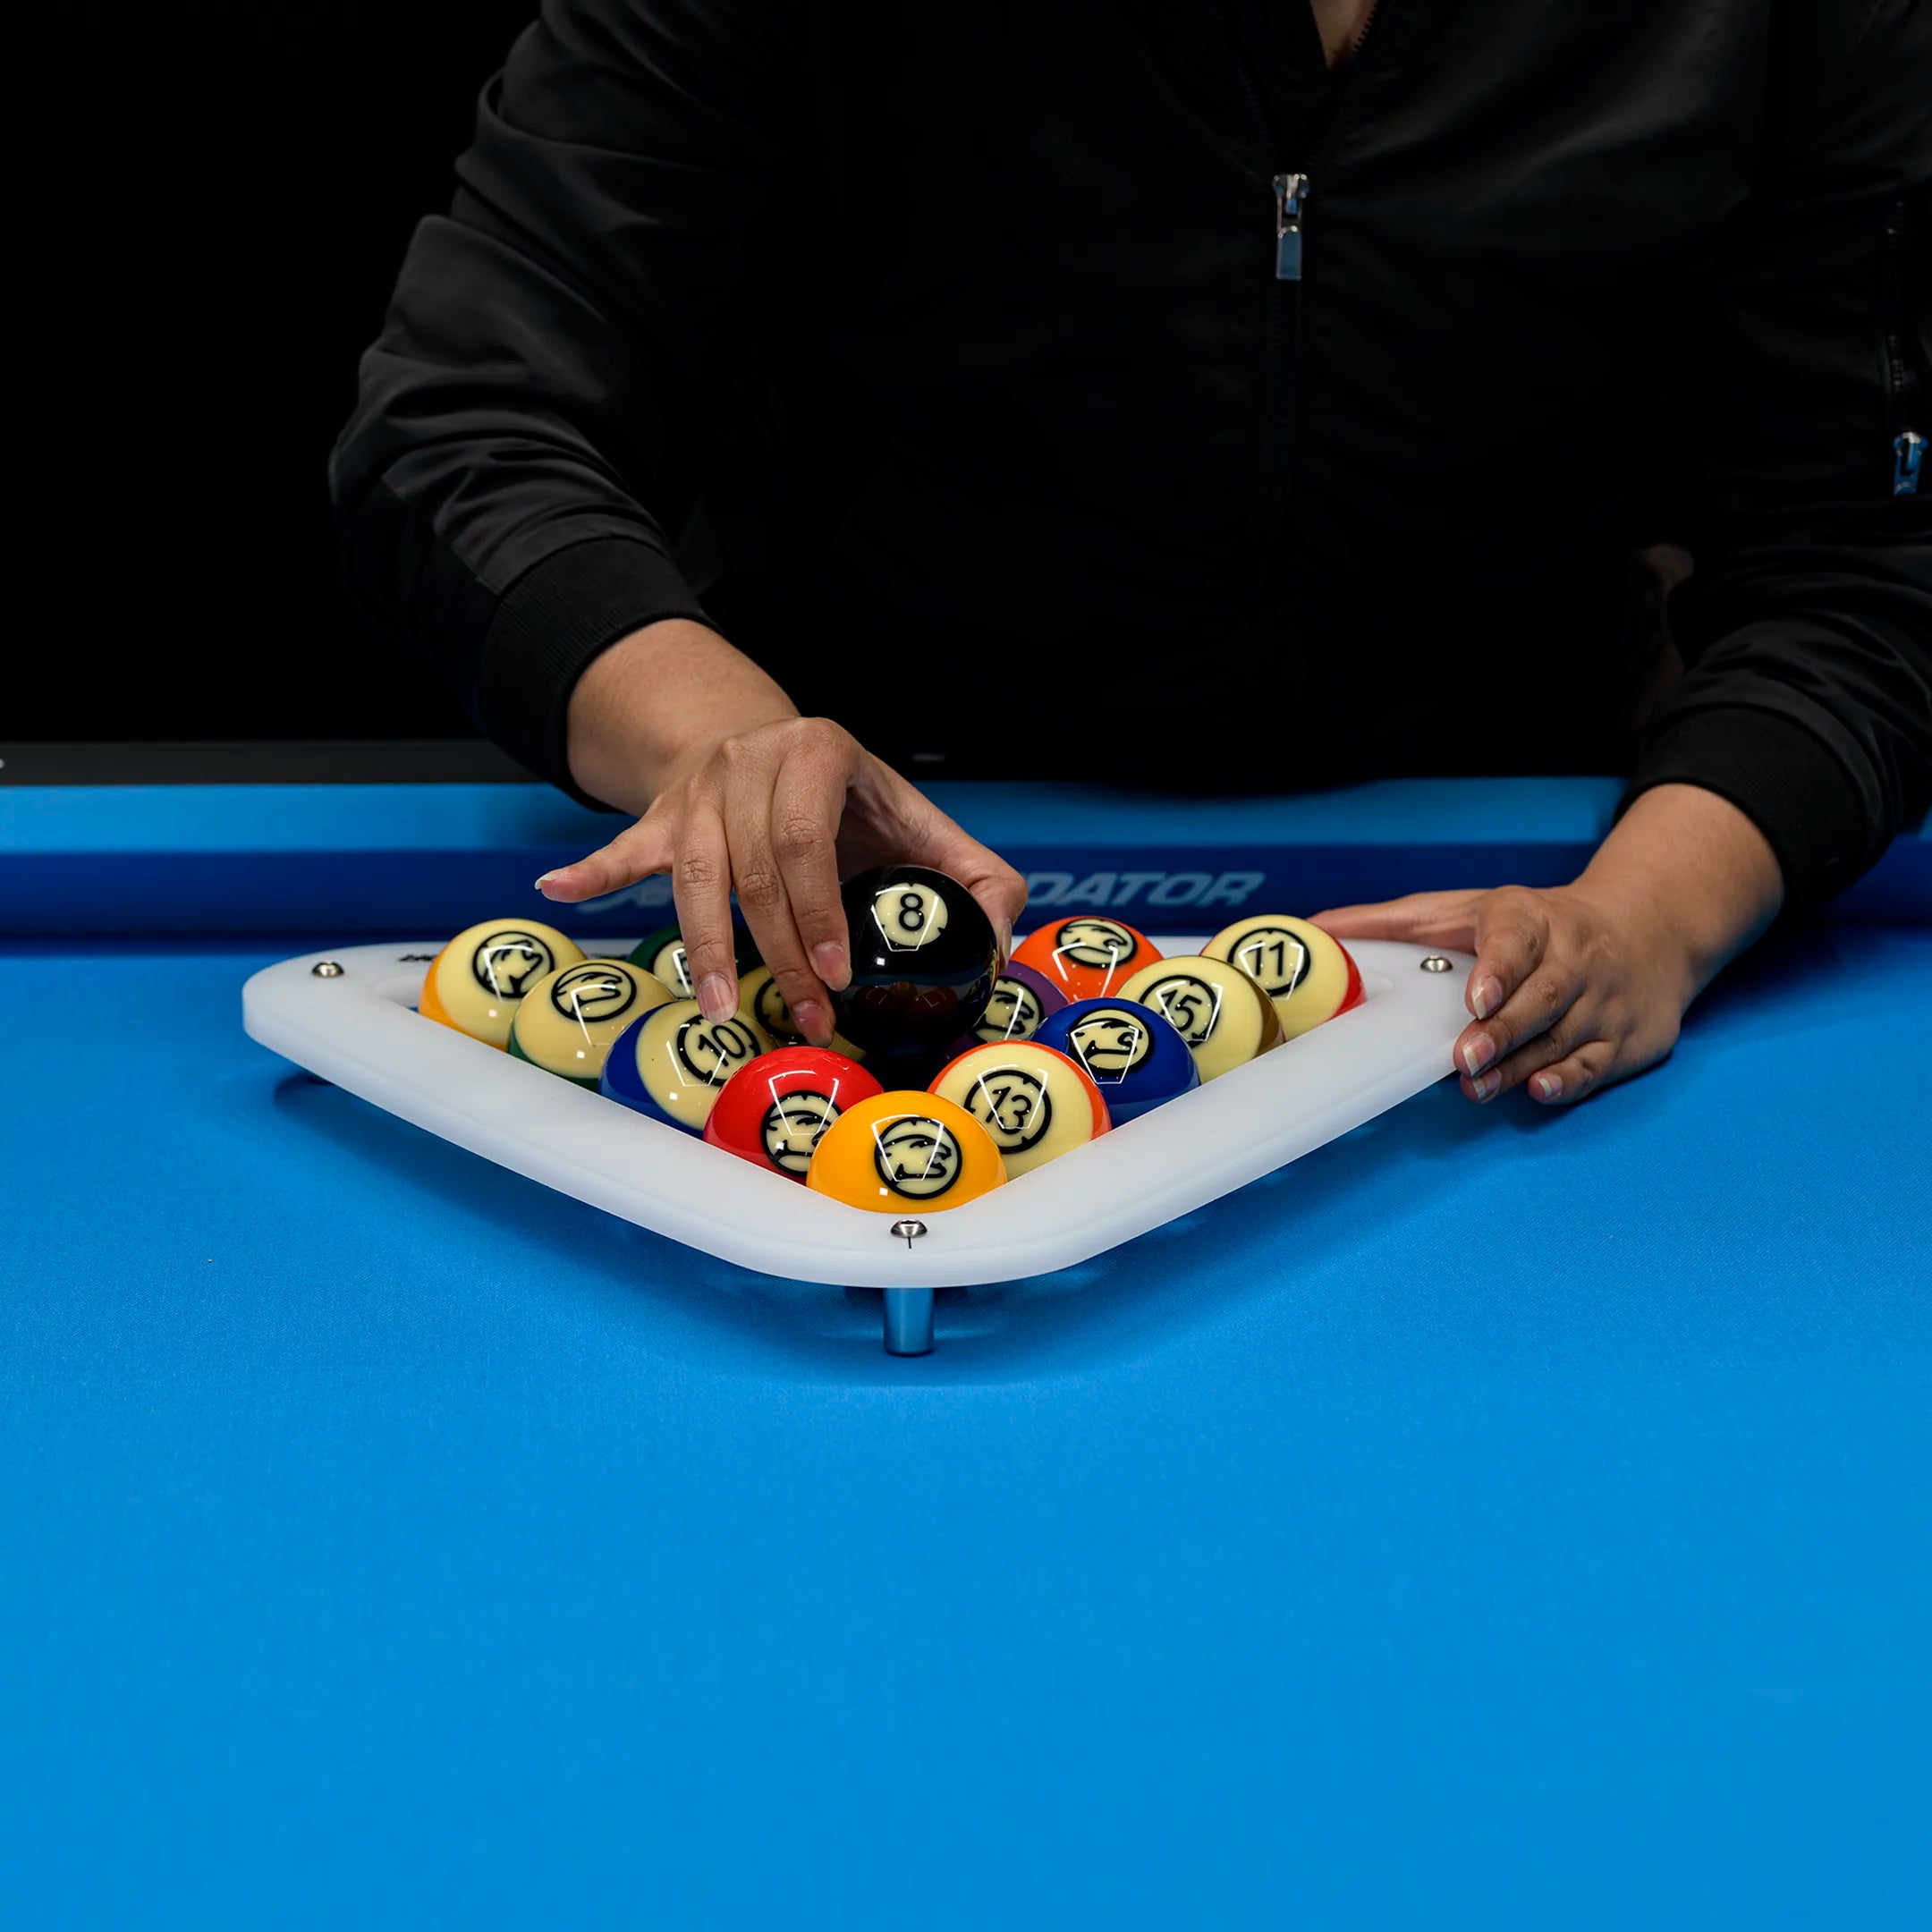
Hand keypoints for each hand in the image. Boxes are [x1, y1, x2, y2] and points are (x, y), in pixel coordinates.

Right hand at [533, 620, 1026, 1044]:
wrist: (775, 750)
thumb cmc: (855, 807)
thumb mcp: (922, 823)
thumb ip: (976, 878)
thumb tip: (999, 940)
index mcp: (820, 751)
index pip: (808, 836)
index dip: (819, 909)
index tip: (837, 972)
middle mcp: (752, 759)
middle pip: (752, 868)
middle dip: (780, 952)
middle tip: (803, 1015)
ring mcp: (700, 787)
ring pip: (692, 873)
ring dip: (706, 947)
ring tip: (720, 1006)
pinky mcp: (663, 814)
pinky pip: (624, 847)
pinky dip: (592, 872)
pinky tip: (557, 891)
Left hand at [1312, 784, 1782, 1106]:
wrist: (1645, 928)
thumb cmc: (1530, 926)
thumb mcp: (1465, 909)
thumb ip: (1391, 924)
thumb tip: (1315, 930)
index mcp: (1529, 919)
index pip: (1516, 940)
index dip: (1498, 969)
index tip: (1476, 997)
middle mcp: (1573, 957)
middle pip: (1539, 999)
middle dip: (1502, 1030)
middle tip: (1465, 1057)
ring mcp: (1603, 999)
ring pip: (1561, 1038)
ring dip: (1518, 1065)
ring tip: (1478, 1084)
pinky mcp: (1625, 1037)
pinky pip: (1597, 1064)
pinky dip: (1570, 1080)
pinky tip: (1541, 1089)